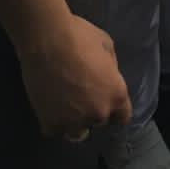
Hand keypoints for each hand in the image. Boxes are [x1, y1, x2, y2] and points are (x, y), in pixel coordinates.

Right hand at [18, 14, 131, 139]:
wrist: (47, 40)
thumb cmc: (79, 36)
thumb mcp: (107, 46)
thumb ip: (111, 69)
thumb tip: (107, 78)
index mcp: (117, 95)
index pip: (122, 117)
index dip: (115, 109)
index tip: (105, 100)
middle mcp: (98, 113)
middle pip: (99, 121)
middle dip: (93, 109)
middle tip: (81, 93)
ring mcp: (74, 122)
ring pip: (78, 132)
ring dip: (75, 121)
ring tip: (66, 105)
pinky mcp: (51, 124)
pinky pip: (55, 131)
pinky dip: (53, 121)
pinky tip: (50, 106)